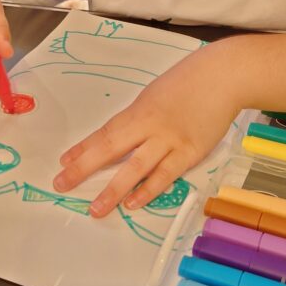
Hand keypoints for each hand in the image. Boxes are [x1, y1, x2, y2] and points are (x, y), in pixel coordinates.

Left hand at [52, 44, 239, 216]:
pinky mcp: (191, 153)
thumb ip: (140, 117)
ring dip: (113, 189)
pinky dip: (148, 190)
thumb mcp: (156, 94)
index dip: (82, 149)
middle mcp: (149, 126)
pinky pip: (165, 175)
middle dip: (84, 168)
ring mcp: (170, 140)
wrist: (224, 77)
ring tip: (96, 208)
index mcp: (138, 110)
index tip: (63, 163)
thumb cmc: (189, 82)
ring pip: (136, 168)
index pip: (105, 132)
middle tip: (61, 184)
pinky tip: (133, 203)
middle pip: (111, 148)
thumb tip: (122, 138)